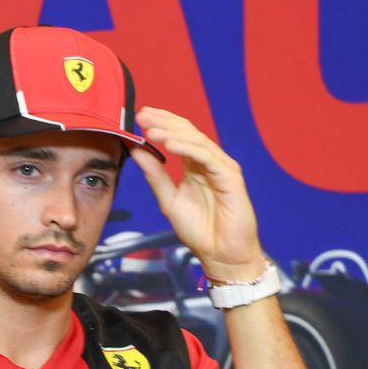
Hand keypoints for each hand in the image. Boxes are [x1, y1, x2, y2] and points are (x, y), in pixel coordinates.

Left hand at [129, 106, 264, 281]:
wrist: (220, 254)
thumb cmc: (199, 230)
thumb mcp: (168, 199)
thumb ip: (154, 175)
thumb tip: (136, 150)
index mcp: (196, 166)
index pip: (179, 136)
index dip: (161, 123)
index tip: (139, 116)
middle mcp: (210, 163)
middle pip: (188, 133)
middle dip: (164, 122)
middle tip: (143, 114)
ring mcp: (222, 168)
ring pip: (197, 142)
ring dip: (173, 134)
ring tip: (152, 130)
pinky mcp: (231, 178)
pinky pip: (208, 158)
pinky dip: (189, 149)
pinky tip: (170, 145)